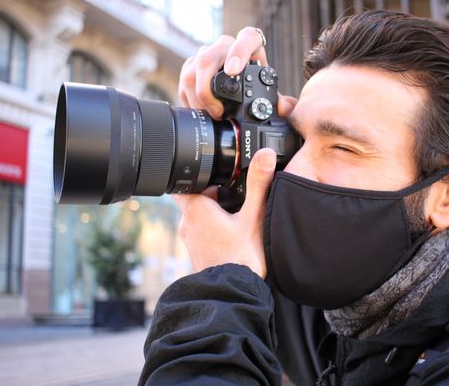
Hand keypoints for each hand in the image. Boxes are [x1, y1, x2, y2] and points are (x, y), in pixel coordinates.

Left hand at [174, 27, 296, 278]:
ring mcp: (191, 240)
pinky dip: (215, 226)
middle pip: (196, 196)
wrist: (234, 294)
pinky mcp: (198, 253)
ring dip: (215, 210)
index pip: (183, 181)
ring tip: (239, 212)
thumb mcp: (255, 215)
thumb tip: (265, 154)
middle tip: (236, 189)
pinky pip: (203, 231)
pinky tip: (235, 232)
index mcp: (196, 209)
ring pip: (199, 215)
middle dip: (214, 190)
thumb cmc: (242, 258)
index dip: (196, 172)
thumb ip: (260, 183)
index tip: (212, 168)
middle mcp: (188, 223)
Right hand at [178, 27, 296, 117]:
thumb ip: (279, 101)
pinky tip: (199, 110)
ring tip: (210, 115)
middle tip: (218, 112)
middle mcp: (225, 45)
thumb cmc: (256, 82)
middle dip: (208, 89)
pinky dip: (189, 98)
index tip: (232, 71)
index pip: (246, 38)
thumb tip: (285, 108)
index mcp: (250, 44)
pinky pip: (184, 79)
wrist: (239, 78)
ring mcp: (207, 53)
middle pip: (208, 58)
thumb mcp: (269, 91)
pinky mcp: (192, 65)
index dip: (238, 52)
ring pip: (192, 69)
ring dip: (197, 97)